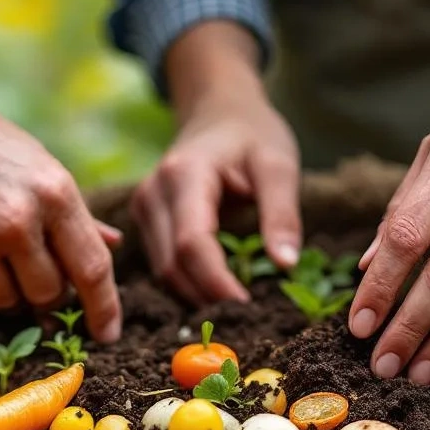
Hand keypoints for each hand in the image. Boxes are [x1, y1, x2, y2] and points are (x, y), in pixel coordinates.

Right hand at [0, 1, 122, 341]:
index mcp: (53, 192)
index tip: (109, 335)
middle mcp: (17, 220)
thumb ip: (72, 211)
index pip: (92, 268)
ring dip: (1, 286)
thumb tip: (113, 245)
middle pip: (48, 294)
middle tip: (24, 261)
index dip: (105, 309)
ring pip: (6, 302)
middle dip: (42, 289)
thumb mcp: (33, 162)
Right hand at [132, 21, 300, 303]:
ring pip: (163, 271)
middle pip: (173, 265)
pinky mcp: (146, 219)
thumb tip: (286, 264)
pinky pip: (162, 264)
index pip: (193, 244)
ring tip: (237, 310)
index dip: (218, 283)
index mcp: (185, 175)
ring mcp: (143, 206)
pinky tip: (218, 292)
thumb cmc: (253, 134)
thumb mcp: (279, 165)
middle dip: (208, 297)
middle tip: (249, 320)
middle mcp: (153, 192)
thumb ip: (282, 214)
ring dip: (197, 295)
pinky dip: (189, 284)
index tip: (250, 308)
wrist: (219, 109)